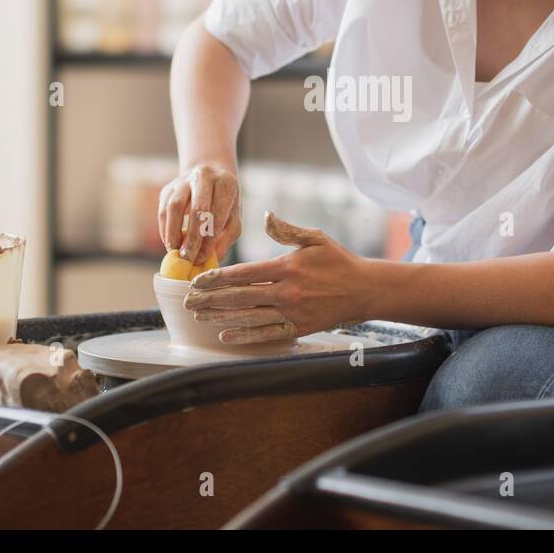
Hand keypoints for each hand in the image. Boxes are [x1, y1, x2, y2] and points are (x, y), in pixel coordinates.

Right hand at [157, 163, 241, 265]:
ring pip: (174, 207)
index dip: (209, 239)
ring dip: (173, 233)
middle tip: (188, 258)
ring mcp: (184, 180)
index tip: (202, 258)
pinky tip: (169, 242)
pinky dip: (165, 229)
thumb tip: (211, 259)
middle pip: (197, 209)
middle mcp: (205, 176)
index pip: (217, 214)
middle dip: (192, 238)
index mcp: (226, 184)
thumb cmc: (223, 202)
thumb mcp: (233, 217)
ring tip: (176, 251)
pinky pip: (163, 209)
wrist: (209, 175)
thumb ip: (226, 238)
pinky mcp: (168, 188)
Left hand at [182, 211, 373, 343]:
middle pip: (241, 297)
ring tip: (200, 316)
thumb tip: (265, 217)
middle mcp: (287, 292)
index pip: (245, 274)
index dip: (218, 278)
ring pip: (250, 316)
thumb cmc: (338, 261)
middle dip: (211, 299)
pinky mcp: (299, 328)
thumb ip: (287, 230)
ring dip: (222, 317)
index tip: (198, 281)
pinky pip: (268, 333)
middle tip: (188, 301)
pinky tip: (226, 335)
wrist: (364, 289)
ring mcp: (293, 312)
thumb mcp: (315, 238)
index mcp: (288, 267)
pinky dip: (246, 335)